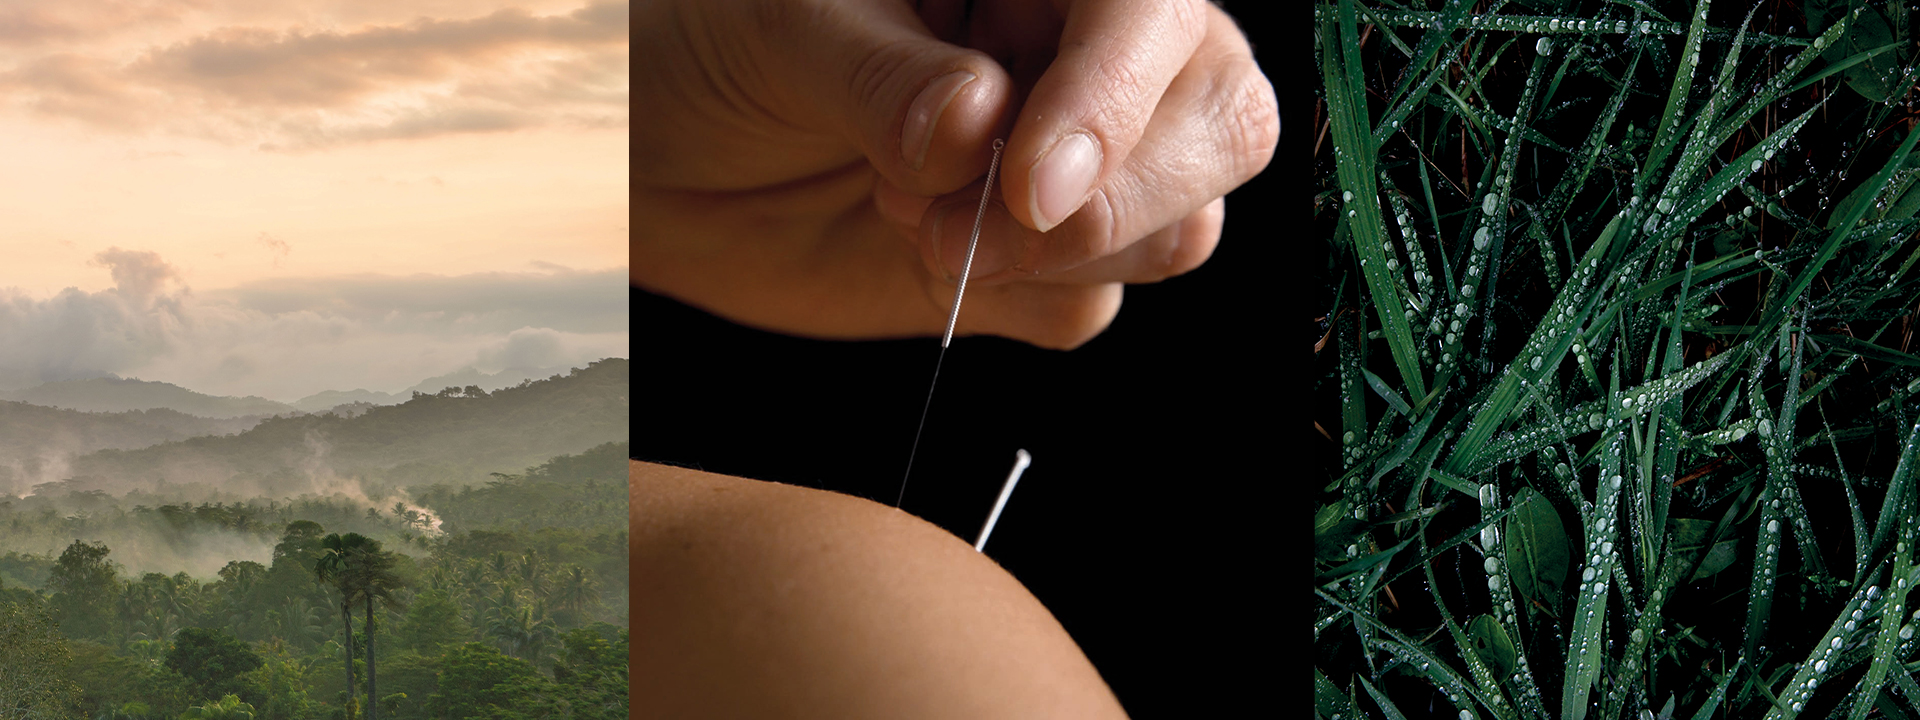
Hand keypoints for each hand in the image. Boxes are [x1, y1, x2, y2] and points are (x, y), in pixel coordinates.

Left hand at [635, 0, 1276, 348]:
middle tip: (986, 222)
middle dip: (1120, 194)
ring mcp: (1072, 166)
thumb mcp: (777, 31)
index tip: (1031, 182)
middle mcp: (1079, 58)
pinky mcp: (1039, 266)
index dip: (1116, 95)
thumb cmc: (711, 50)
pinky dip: (1019, 304)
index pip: (1151, 12)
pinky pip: (1094, 306)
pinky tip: (921, 257)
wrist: (657, 165)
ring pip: (1181, 225)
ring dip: (1062, 257)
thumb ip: (879, 75)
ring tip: (914, 223)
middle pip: (1221, 121)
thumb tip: (978, 122)